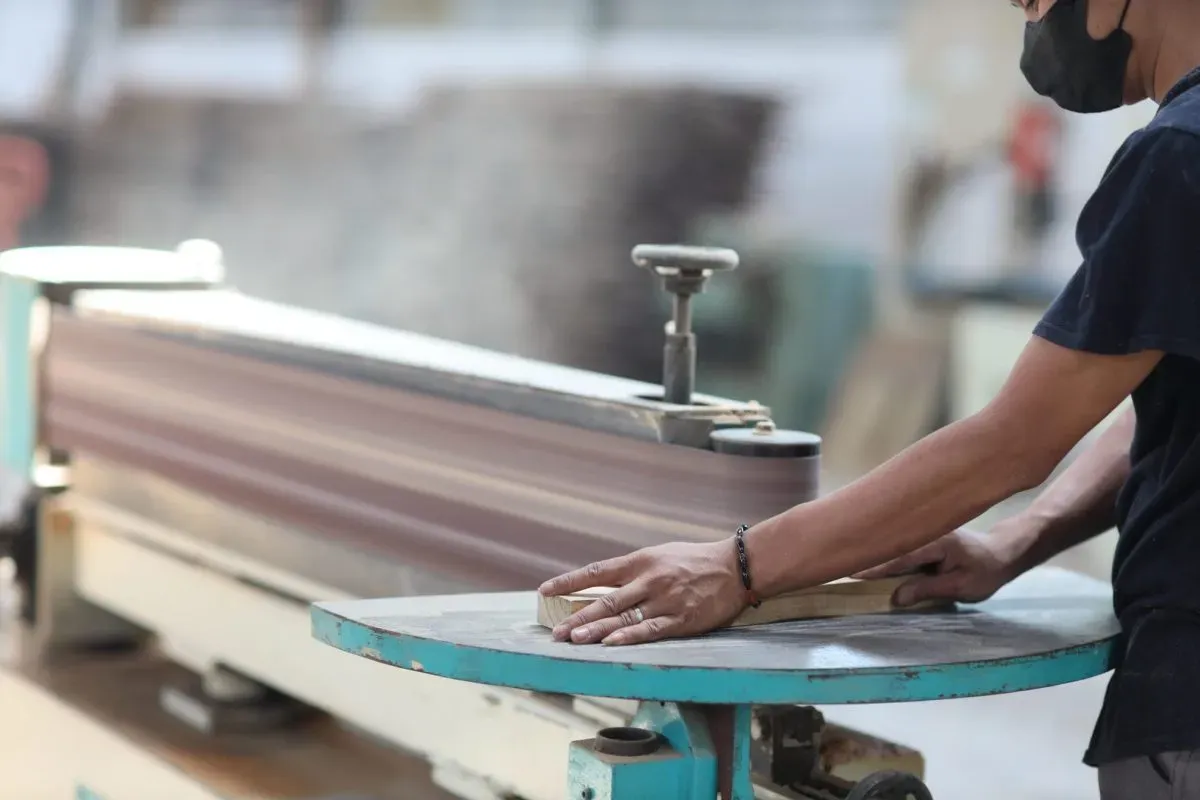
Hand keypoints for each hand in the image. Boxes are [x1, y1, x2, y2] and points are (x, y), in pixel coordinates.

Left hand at [537, 539, 746, 645]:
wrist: (735, 567)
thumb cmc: (694, 561)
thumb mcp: (659, 556)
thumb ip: (632, 571)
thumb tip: (601, 588)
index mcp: (640, 561)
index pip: (597, 572)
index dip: (569, 581)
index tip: (545, 590)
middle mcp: (649, 580)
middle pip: (606, 601)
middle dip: (578, 617)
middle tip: (556, 631)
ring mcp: (664, 600)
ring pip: (624, 618)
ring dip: (597, 631)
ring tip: (574, 640)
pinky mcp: (681, 619)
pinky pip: (650, 630)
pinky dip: (628, 638)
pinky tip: (610, 645)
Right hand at [852, 527, 1021, 606]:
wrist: (1001, 554)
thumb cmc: (985, 572)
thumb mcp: (960, 586)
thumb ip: (927, 590)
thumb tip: (896, 598)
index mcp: (937, 542)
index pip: (901, 556)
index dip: (876, 566)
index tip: (853, 572)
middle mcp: (928, 532)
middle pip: (891, 546)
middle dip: (866, 554)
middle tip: (838, 563)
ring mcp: (925, 533)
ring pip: (894, 545)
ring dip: (874, 553)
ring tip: (847, 561)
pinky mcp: (923, 538)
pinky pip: (900, 547)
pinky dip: (885, 554)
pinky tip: (869, 560)